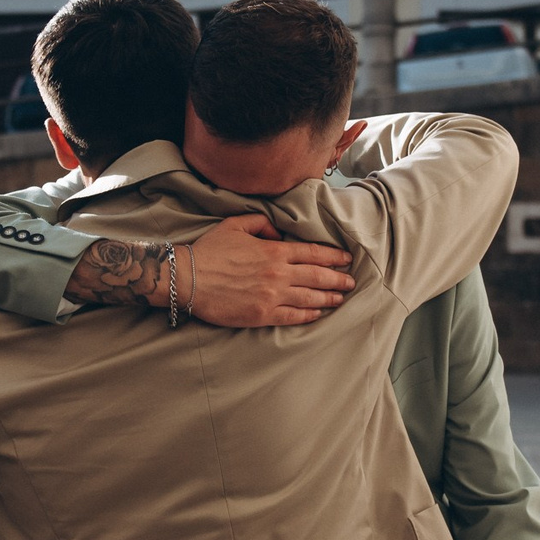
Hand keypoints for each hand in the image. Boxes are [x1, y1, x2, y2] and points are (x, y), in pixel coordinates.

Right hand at [187, 215, 355, 327]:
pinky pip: (293, 316)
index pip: (312, 253)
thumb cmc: (210, 251)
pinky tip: (318, 314)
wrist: (188, 279)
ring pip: (310, 298)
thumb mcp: (236, 225)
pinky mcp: (262, 315)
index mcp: (274, 251)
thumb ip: (261, 223)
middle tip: (351, 281)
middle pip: (317, 276)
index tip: (346, 259)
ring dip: (329, 298)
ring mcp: (272, 296)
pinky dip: (309, 315)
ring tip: (341, 299)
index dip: (333, 257)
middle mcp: (278, 274)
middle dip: (338, 279)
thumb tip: (278, 232)